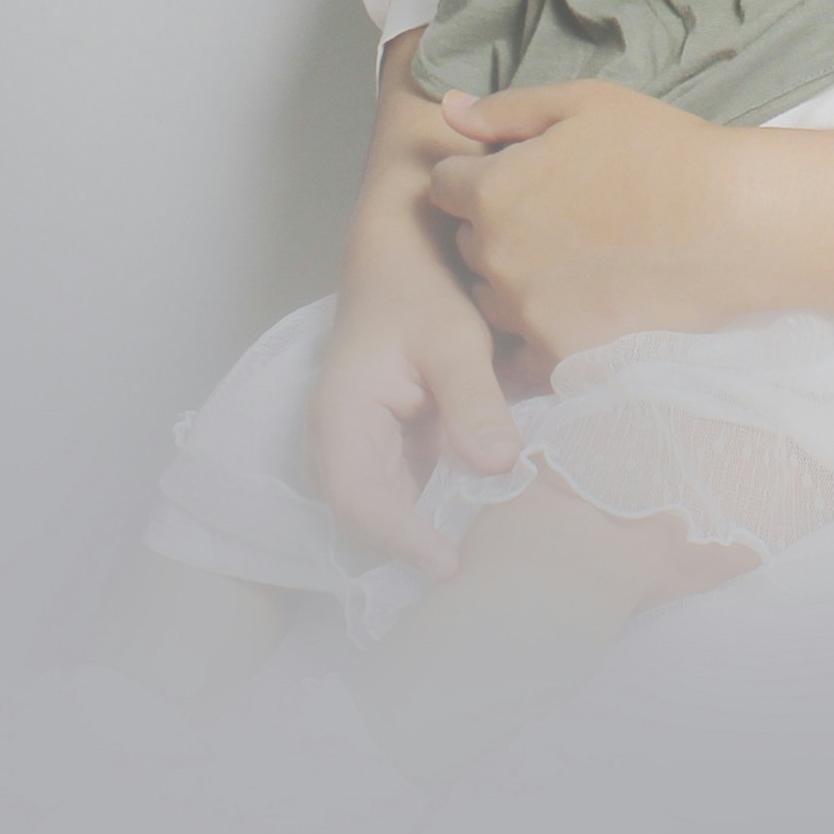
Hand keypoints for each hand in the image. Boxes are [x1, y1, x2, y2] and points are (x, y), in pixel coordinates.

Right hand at [307, 252, 518, 577]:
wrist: (398, 263)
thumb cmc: (421, 294)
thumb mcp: (455, 340)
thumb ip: (473, 401)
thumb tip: (498, 465)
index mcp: (341, 417)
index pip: (360, 501)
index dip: (402, 540)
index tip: (449, 563)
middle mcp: (335, 441)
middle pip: (363, 518)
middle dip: (409, 550)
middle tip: (471, 569)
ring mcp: (354, 448)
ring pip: (379, 512)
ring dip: (419, 536)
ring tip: (474, 555)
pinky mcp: (379, 449)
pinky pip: (397, 494)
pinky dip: (429, 512)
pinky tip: (470, 521)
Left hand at [427, 81, 739, 365]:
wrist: (731, 224)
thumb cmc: (663, 152)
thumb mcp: (585, 105)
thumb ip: (507, 110)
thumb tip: (448, 109)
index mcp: (493, 191)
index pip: (443, 186)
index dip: (476, 176)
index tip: (516, 175)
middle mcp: (496, 255)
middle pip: (469, 242)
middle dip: (497, 227)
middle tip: (557, 216)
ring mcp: (526, 310)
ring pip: (492, 296)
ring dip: (515, 279)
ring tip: (574, 262)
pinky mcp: (561, 352)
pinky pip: (525, 348)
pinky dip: (542, 329)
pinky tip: (582, 304)